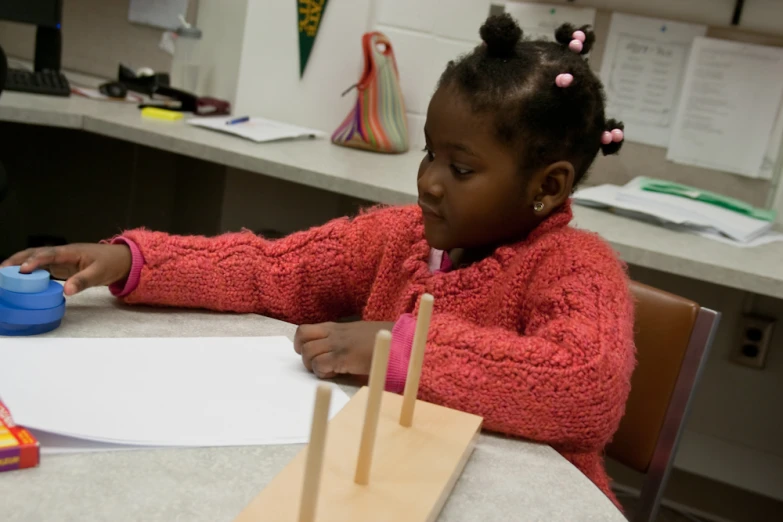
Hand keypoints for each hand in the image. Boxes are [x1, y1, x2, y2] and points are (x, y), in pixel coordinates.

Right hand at [1, 244, 131, 295]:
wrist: (121, 260)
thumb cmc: (111, 263)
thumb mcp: (99, 273)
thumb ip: (83, 281)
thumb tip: (66, 291)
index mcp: (71, 252)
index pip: (49, 255)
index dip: (35, 261)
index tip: (22, 270)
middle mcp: (63, 253)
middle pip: (37, 253)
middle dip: (19, 259)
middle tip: (3, 269)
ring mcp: (61, 259)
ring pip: (37, 259)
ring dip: (21, 264)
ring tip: (5, 273)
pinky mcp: (62, 267)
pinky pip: (43, 267)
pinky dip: (31, 271)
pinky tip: (21, 278)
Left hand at [294, 321, 395, 378]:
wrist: (400, 342)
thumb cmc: (383, 342)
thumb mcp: (359, 336)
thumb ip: (344, 341)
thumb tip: (331, 355)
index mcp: (337, 327)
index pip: (306, 330)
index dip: (302, 343)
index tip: (312, 354)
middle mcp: (334, 333)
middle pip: (301, 337)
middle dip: (303, 354)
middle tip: (316, 364)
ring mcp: (338, 344)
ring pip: (308, 352)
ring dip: (313, 364)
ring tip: (328, 370)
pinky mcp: (343, 357)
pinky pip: (320, 365)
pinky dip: (322, 372)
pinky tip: (335, 374)